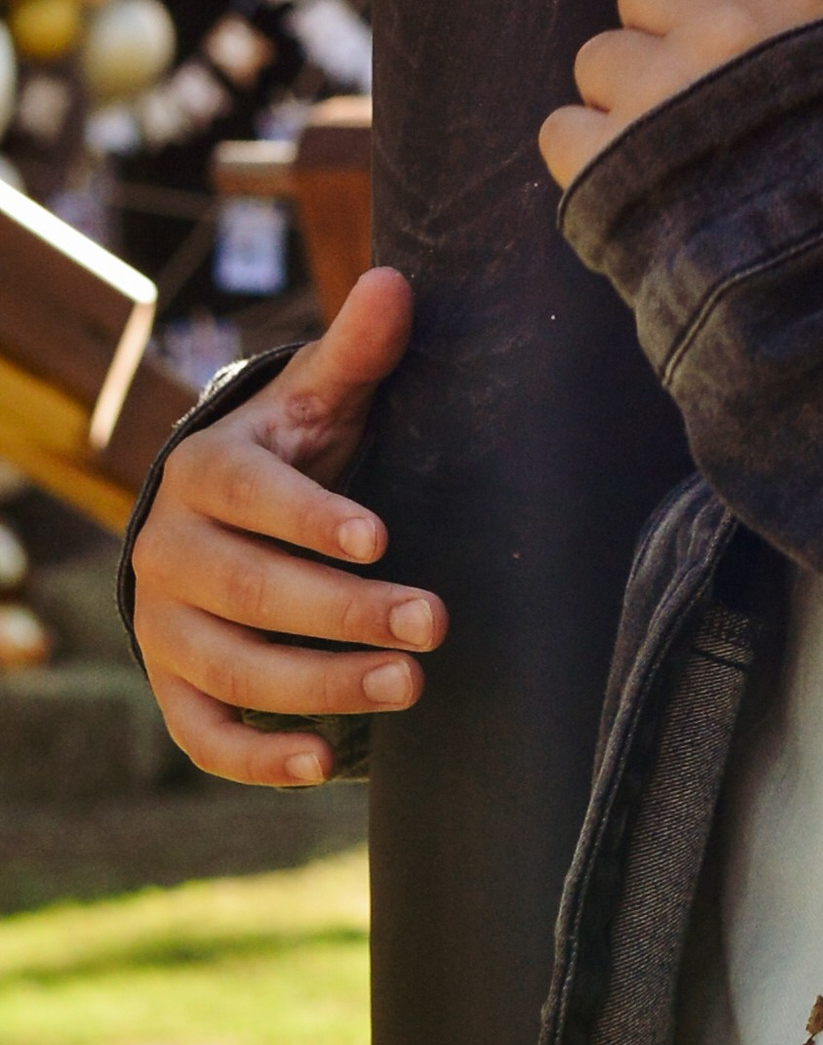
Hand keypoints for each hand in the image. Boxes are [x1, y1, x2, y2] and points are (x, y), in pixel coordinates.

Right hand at [127, 267, 440, 788]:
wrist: (222, 519)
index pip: (253, 496)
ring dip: (319, 684)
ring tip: (410, 685)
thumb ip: (358, 352)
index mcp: (208, 472)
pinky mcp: (174, 688)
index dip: (311, 517)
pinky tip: (325, 762)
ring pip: (232, 668)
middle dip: (343, 611)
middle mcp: (170, 552)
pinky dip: (256, 757)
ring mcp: (165, 628)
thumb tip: (393, 282)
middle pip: (250, 590)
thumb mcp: (320, 398)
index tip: (380, 536)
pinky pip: (203, 736)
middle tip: (434, 623)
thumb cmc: (292, 452)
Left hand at [539, 0, 822, 190]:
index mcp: (794, 1)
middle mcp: (724, 31)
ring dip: (627, 99)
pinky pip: (562, 127)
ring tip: (676, 151)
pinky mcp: (608, 158)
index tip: (728, 22)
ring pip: (599, 55)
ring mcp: (661, 92)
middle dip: (664, 31)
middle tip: (703, 93)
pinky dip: (591, 159)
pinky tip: (637, 182)